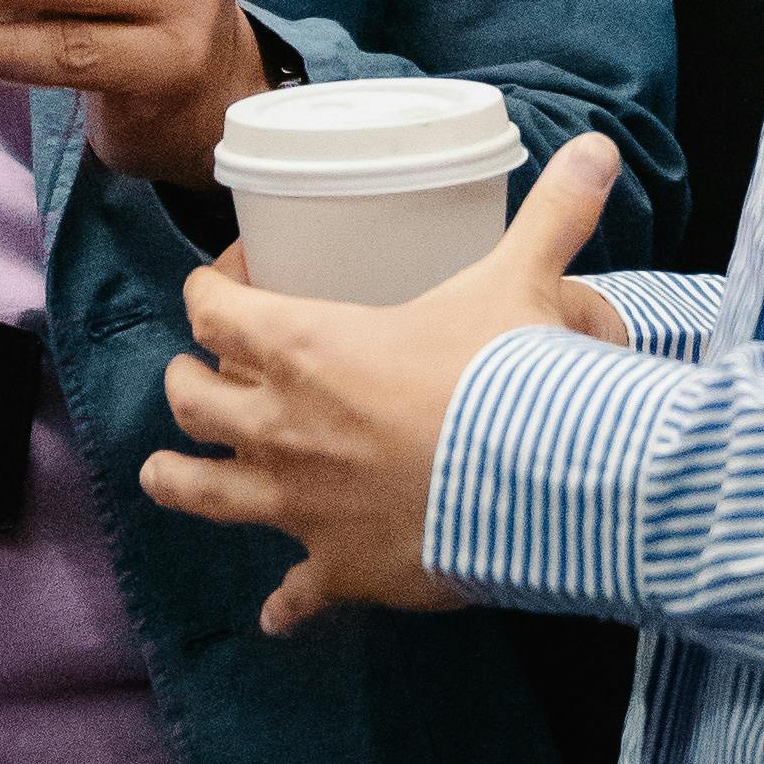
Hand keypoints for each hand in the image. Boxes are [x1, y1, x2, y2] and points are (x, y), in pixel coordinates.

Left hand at [144, 136, 628, 635]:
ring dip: (179, 479)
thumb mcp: (524, 281)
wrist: (537, 487)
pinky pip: (295, 593)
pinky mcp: (336, 568)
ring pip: (203, 493)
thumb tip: (598, 149)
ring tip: (164, 473)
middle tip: (206, 368)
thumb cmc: (509, 376)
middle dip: (189, 379)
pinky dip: (286, 603)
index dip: (210, 289)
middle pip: (194, 398)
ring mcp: (299, 504)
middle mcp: (281, 426)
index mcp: (306, 348)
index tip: (233, 278)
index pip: (216, 310)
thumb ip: (552, 216)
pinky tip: (277, 614)